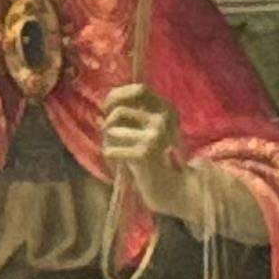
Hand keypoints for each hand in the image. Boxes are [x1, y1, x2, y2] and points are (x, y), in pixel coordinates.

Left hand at [98, 81, 184, 209]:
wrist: (174, 189)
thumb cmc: (157, 158)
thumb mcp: (151, 129)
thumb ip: (134, 113)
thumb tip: (104, 105)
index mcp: (168, 109)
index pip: (140, 89)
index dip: (118, 95)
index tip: (108, 107)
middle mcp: (163, 118)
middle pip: (119, 110)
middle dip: (108, 122)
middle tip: (109, 134)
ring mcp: (155, 135)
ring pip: (112, 129)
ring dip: (109, 141)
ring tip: (118, 152)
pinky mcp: (145, 153)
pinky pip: (111, 149)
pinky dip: (110, 156)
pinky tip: (120, 163)